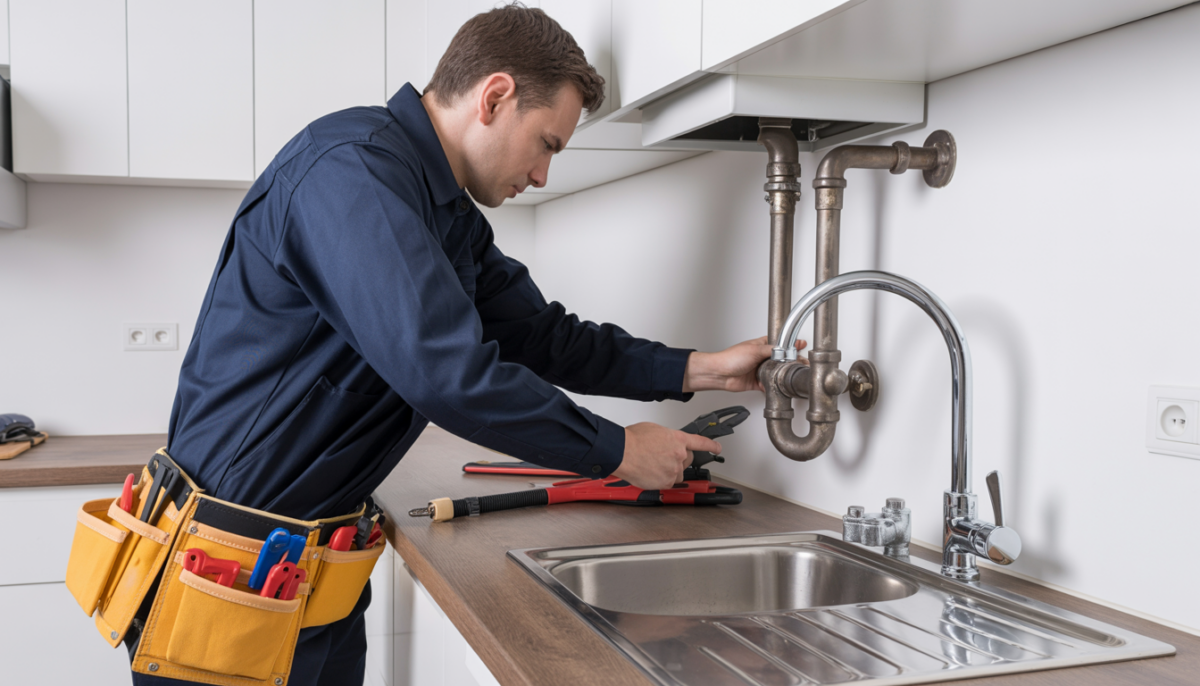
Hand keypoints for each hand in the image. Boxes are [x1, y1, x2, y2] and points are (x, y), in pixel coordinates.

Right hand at [612, 423, 721, 489]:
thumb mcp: (655, 429)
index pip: (701, 442)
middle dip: (679, 459)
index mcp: (678, 439)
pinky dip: (661, 479)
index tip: (717, 448)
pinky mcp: (666, 481)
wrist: (623, 452)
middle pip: (688, 459)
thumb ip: (667, 437)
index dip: (711, 446)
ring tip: (654, 465)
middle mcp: (679, 454)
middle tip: (663, 457)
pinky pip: (669, 482)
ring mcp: (674, 469)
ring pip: (678, 473)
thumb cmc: (633, 439)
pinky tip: (651, 472)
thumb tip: (668, 442)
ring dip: (670, 470)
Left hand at [682, 336, 807, 392]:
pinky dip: (773, 386)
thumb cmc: (731, 358)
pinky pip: (769, 384)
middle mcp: (762, 357)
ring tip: (792, 375)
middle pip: (781, 359)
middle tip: (800, 364)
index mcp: (761, 345)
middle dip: (790, 362)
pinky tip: (778, 386)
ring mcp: (759, 369)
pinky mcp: (757, 381)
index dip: (791, 345)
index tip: (802, 346)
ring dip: (782, 375)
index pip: (780, 344)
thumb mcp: (755, 350)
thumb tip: (785, 349)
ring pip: (776, 372)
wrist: (719, 374)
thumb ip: (772, 351)